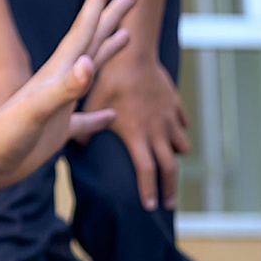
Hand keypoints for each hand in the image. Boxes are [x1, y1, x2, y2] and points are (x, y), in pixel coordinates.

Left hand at [0, 0, 136, 191]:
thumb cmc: (3, 135)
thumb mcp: (36, 110)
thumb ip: (65, 88)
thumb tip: (89, 62)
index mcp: (58, 71)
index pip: (86, 27)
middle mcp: (61, 81)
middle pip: (94, 38)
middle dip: (113, 13)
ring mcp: (60, 103)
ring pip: (91, 68)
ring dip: (109, 49)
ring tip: (126, 34)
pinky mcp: (58, 128)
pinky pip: (86, 119)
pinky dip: (101, 115)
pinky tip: (112, 115)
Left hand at [85, 41, 189, 209]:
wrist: (134, 53)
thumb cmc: (107, 80)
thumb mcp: (90, 106)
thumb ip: (84, 129)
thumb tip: (79, 147)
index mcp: (137, 134)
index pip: (147, 170)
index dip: (149, 190)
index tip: (149, 206)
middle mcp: (157, 129)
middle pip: (169, 166)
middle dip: (169, 188)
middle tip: (168, 205)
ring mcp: (168, 116)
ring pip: (181, 144)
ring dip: (177, 158)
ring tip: (172, 169)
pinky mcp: (173, 102)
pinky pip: (181, 121)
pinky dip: (180, 131)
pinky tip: (176, 134)